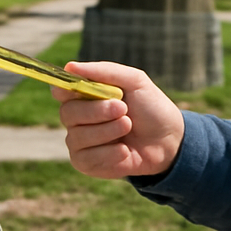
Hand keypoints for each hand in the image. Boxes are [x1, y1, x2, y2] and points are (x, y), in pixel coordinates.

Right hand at [51, 61, 183, 178]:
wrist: (169, 140)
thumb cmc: (151, 107)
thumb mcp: (135, 81)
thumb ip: (104, 72)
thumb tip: (70, 67)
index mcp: (86, 95)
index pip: (61, 90)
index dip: (64, 90)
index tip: (69, 91)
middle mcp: (78, 118)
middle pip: (68, 113)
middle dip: (97, 111)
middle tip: (123, 108)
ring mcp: (80, 141)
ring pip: (78, 137)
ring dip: (108, 132)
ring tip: (129, 127)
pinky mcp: (86, 164)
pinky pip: (86, 159)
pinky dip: (109, 154)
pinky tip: (125, 151)